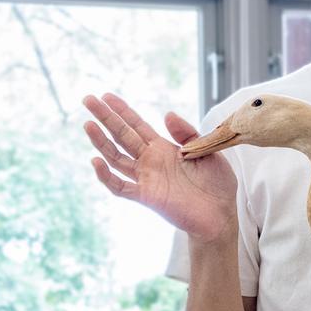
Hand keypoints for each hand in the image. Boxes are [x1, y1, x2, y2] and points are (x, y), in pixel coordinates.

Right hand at [83, 93, 238, 240]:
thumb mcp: (207, 150)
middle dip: (105, 117)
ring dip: (101, 142)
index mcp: (163, 148)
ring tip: (88, 125)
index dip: (122, 111)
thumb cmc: (216, 184)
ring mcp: (146, 178)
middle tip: (88, 100)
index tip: (106, 96)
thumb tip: (166, 114)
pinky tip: (96, 161)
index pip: (137, 125)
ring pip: (116, 158)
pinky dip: (106, 176)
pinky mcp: (147, 197)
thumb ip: (187, 133)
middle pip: (121, 136)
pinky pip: (121, 187)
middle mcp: (150, 161)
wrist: (222, 215)